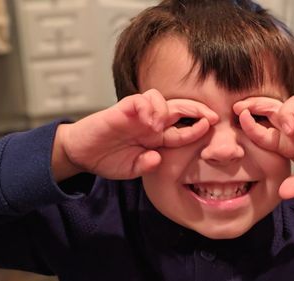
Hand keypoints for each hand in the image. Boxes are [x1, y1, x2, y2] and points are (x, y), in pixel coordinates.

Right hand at [52, 89, 218, 180]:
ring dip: (167, 109)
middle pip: (178, 109)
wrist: (81, 153)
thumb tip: (157, 159)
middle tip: (211, 117)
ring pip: (160, 99)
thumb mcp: (131, 169)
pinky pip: (139, 100)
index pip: (182, 130)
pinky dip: (146, 107)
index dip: (197, 128)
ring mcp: (137, 115)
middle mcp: (150, 123)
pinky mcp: (122, 109)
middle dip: (197, 110)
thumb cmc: (107, 160)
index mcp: (156, 137)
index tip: (211, 127)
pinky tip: (146, 120)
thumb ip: (145, 165)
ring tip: (160, 126)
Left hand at [233, 96, 293, 198]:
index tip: (238, 123)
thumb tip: (282, 194)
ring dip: (284, 114)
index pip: (262, 131)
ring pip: (289, 104)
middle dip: (254, 105)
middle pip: (270, 109)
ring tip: (287, 129)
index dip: (249, 126)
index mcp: (286, 143)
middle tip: (240, 108)